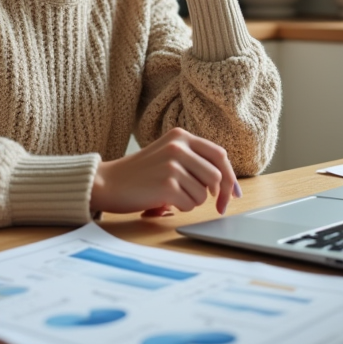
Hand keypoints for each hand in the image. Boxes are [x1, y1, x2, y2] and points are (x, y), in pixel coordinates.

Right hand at [90, 127, 240, 215]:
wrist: (108, 183)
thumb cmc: (139, 174)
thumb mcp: (167, 155)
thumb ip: (193, 160)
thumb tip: (226, 184)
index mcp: (181, 135)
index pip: (219, 154)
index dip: (230, 176)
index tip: (234, 193)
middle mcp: (178, 146)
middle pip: (217, 175)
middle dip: (220, 195)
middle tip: (217, 207)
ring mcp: (172, 164)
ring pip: (204, 193)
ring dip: (193, 201)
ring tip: (172, 197)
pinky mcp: (167, 184)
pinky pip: (190, 204)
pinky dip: (181, 208)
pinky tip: (163, 202)